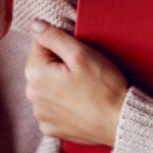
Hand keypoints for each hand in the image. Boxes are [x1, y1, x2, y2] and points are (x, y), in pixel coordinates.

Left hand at [25, 19, 128, 145]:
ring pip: (47, 86)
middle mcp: (32, 95)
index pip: (39, 43)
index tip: (77, 54)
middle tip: (83, 70)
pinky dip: (63, 102)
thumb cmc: (103, 87)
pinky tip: (79, 102)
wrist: (120, 122)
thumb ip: (53, 36)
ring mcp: (41, 113)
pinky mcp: (51, 127)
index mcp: (35, 73)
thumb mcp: (81, 53)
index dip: (61, 43)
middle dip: (59, 63)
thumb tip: (34, 25)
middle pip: (42, 65)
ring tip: (83, 87)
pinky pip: (52, 106)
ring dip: (60, 83)